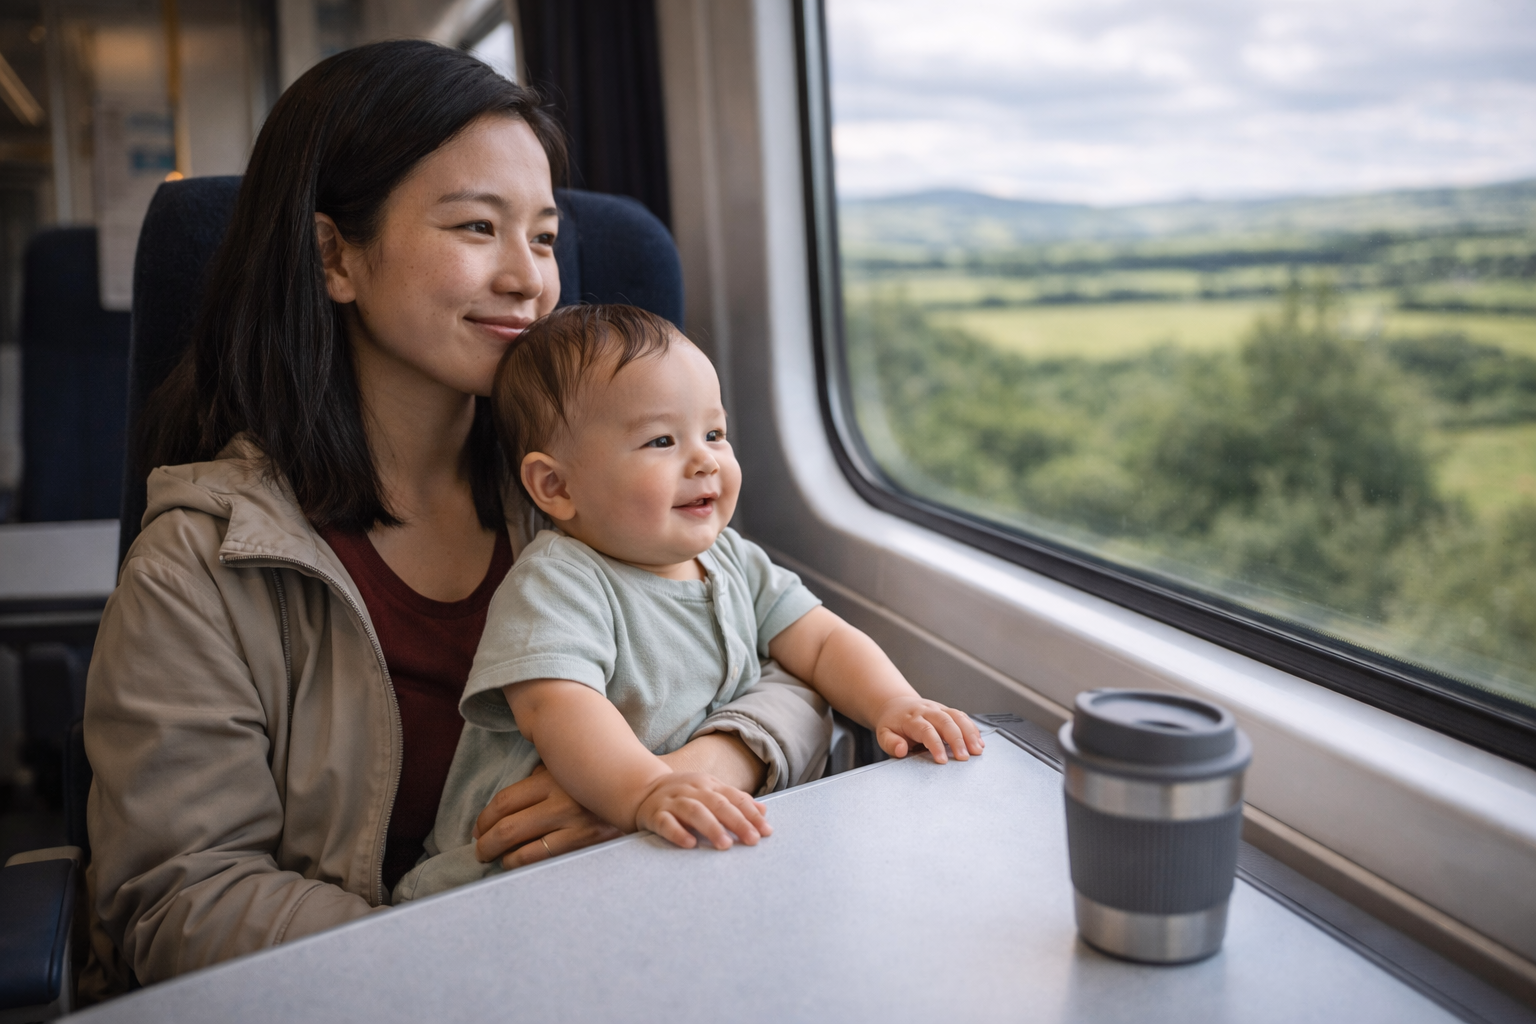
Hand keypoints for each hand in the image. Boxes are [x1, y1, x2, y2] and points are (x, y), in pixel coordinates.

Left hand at [473, 764, 622, 868]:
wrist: (642, 795)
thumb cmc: (595, 784)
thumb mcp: (567, 771)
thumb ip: (540, 778)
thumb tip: (503, 806)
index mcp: (552, 779)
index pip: (504, 802)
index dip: (484, 819)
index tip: (478, 828)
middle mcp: (561, 802)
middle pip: (507, 827)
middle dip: (485, 843)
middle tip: (479, 849)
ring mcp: (575, 826)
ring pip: (520, 850)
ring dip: (501, 857)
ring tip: (496, 858)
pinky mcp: (586, 845)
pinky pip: (542, 861)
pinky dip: (521, 865)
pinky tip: (516, 864)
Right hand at [633, 771, 772, 850]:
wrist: (643, 789)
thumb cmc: (684, 795)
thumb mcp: (710, 792)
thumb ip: (735, 801)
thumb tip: (764, 812)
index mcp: (709, 785)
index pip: (734, 797)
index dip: (751, 814)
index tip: (766, 831)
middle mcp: (692, 791)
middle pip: (718, 804)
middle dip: (737, 822)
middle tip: (752, 840)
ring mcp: (673, 802)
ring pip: (694, 812)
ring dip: (711, 828)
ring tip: (725, 845)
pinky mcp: (655, 815)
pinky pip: (666, 823)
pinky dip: (678, 833)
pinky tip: (690, 844)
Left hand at [873, 697, 983, 762]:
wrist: (896, 705)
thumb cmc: (892, 723)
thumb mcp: (884, 734)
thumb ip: (891, 743)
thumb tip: (901, 749)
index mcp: (911, 719)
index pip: (926, 730)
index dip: (935, 745)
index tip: (942, 760)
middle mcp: (927, 711)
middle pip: (946, 722)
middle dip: (957, 740)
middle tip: (964, 758)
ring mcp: (938, 709)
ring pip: (957, 717)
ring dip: (969, 733)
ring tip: (977, 750)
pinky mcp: (947, 710)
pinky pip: (962, 716)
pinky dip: (972, 728)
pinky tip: (979, 742)